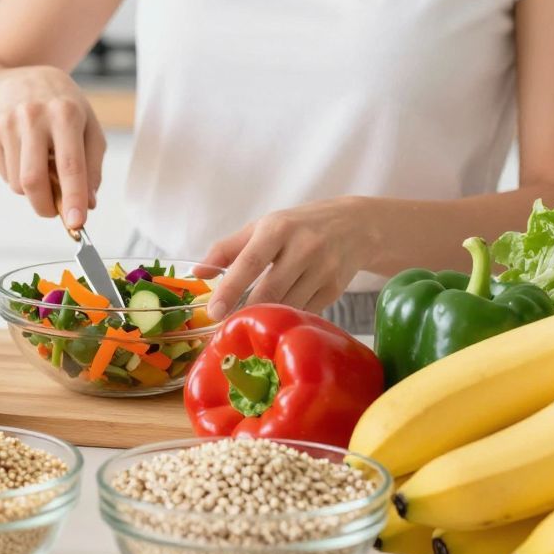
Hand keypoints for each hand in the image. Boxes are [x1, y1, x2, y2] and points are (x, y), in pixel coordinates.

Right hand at [0, 68, 105, 228]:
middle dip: (46, 207)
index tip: (76, 223)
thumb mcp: (87, 125)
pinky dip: (17, 175)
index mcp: (65, 112)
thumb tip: (87, 203)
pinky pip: (4, 175)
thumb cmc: (59, 105)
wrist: (17, 79)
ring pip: (17, 183)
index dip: (73, 197)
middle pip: (33, 180)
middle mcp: (33, 115)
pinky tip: (25, 154)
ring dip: (33, 189)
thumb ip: (92, 165)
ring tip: (42, 165)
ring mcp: (6, 122)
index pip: (70, 164)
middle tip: (55, 212)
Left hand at [203, 197, 377, 318]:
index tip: (213, 311)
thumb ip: (228, 248)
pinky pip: (304, 312)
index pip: (250, 261)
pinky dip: (287, 318)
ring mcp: (323, 270)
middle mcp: (304, 247)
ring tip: (250, 324)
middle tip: (226, 326)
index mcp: (279, 229)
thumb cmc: (298, 226)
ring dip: (267, 318)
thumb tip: (197, 272)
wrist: (355, 226)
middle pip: (270, 290)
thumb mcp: (263, 227)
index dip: (230, 288)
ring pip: (287, 306)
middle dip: (246, 311)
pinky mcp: (335, 289)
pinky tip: (278, 319)